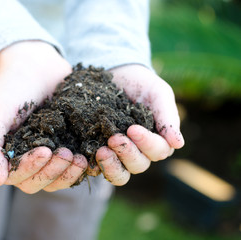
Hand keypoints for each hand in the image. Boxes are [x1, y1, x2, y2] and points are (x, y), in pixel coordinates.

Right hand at [0, 41, 86, 192]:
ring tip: (81, 158)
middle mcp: (24, 159)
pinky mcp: (65, 147)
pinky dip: (81, 167)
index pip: (16, 177)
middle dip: (53, 172)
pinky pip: (72, 167)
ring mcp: (47, 154)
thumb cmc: (10, 89)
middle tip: (67, 154)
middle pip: (37, 182)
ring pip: (56, 180)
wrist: (35, 65)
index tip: (45, 151)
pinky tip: (90, 156)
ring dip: (68, 173)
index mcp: (5, 156)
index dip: (31, 169)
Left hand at [94, 64, 184, 185]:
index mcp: (158, 140)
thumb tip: (178, 144)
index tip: (132, 128)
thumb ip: (168, 116)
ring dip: (112, 166)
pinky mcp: (100, 152)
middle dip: (127, 154)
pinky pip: (99, 168)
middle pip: (139, 165)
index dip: (146, 143)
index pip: (158, 151)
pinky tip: (88, 157)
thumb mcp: (158, 94)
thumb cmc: (142, 85)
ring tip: (101, 151)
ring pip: (121, 173)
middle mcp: (140, 152)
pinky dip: (95, 166)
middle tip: (114, 138)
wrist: (117, 76)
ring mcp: (119, 155)